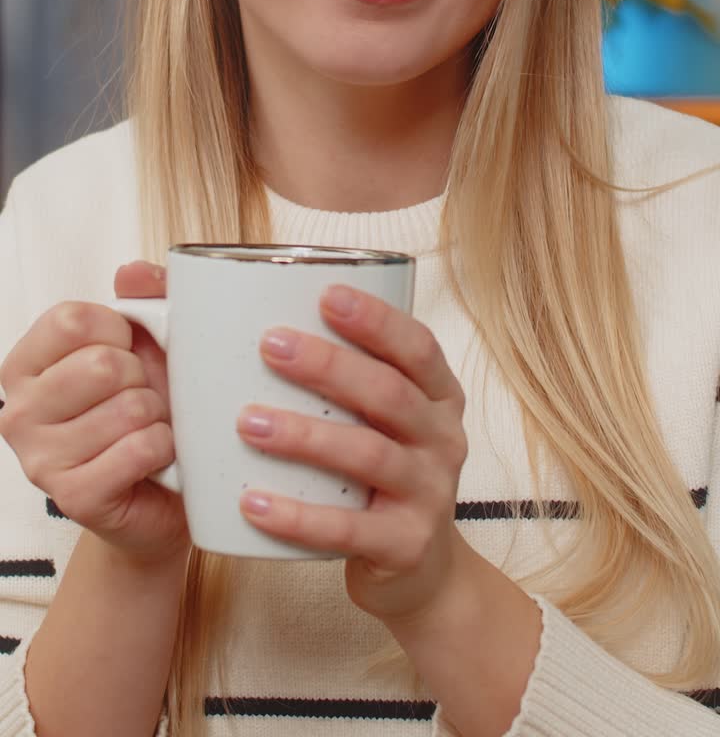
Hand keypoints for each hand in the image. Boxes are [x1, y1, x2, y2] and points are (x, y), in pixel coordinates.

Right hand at [0, 261, 189, 564]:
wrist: (163, 491)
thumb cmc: (148, 410)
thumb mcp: (149, 340)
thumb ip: (146, 293)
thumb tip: (130, 273)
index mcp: (27, 364)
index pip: (71, 320)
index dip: (119, 331)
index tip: (126, 351)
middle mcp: (18, 411)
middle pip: (102, 365)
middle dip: (141, 378)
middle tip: (139, 397)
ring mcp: (40, 459)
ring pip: (128, 409)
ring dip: (156, 416)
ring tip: (147, 428)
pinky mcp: (73, 497)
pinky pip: (140, 449)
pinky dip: (164, 448)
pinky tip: (155, 457)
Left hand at [237, 284, 468, 625]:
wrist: (421, 571)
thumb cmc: (382, 475)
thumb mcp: (384, 421)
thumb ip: (347, 379)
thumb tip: (256, 322)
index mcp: (440, 397)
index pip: (418, 347)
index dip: (376, 319)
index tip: (326, 294)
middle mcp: (443, 439)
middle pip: (389, 393)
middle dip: (329, 365)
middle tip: (270, 345)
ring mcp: (429, 494)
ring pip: (368, 455)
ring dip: (305, 436)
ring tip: (248, 422)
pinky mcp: (405, 545)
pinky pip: (348, 530)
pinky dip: (297, 517)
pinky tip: (253, 503)